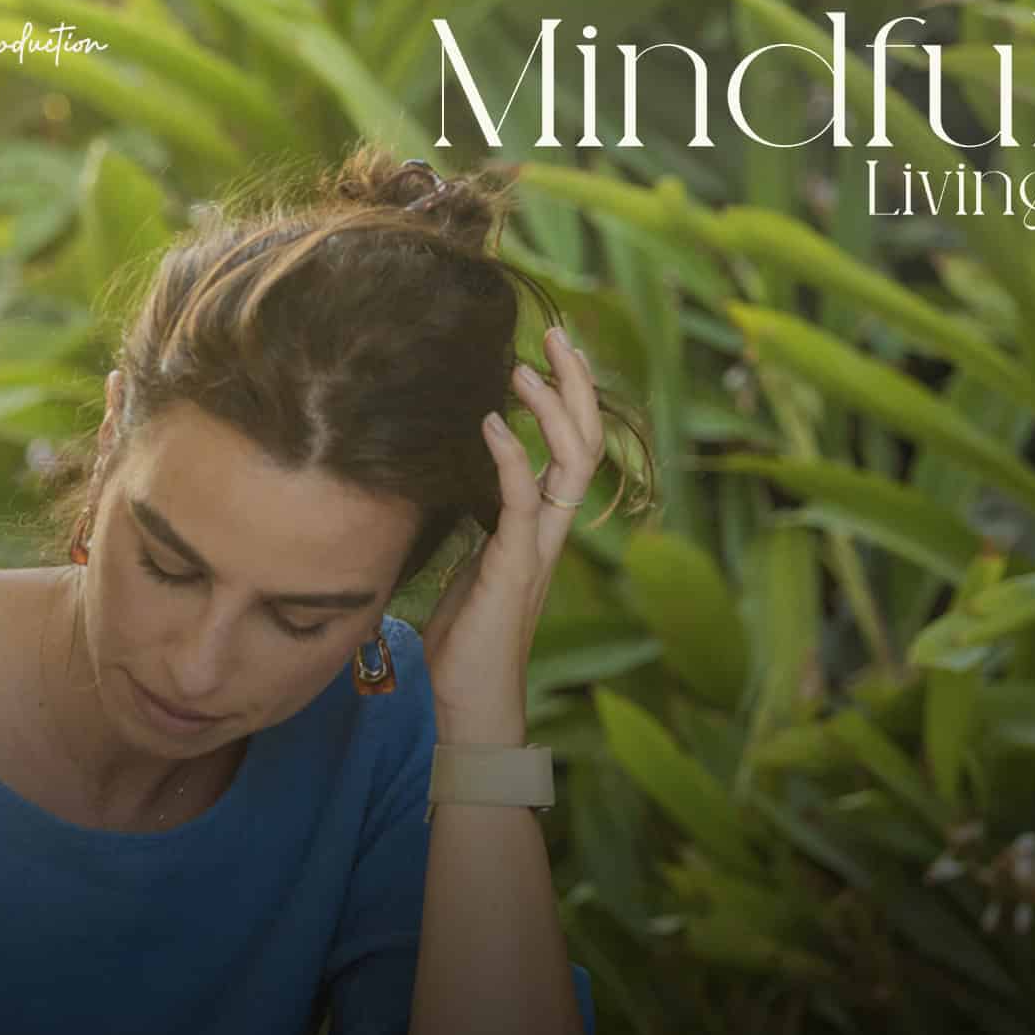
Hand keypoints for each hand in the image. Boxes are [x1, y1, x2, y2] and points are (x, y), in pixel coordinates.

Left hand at [421, 326, 604, 743]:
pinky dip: (511, 459)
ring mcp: (538, 548)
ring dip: (552, 410)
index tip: (545, 353)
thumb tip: (447, 484)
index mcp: (541, 528)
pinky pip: (523, 502)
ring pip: (571, 463)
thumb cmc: (464, 642)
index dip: (567, 399)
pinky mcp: (515, 567)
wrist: (472, 703)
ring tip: (525, 367)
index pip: (571, 448)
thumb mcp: (465, 566)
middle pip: (587, 441)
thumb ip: (470, 525)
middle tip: (558, 331)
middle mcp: (551, 531)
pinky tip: (492, 425)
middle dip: (576, 384)